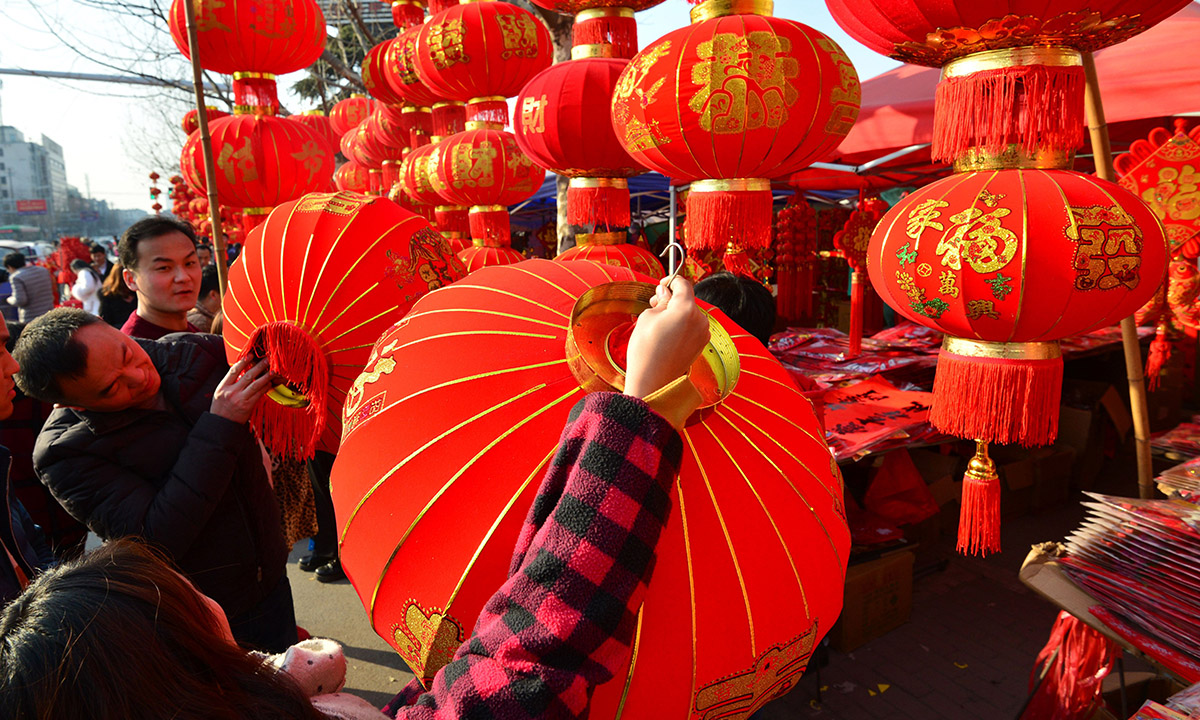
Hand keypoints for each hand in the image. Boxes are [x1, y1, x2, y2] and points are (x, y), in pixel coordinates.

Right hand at [211, 358, 272, 423]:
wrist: (221, 424)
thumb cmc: (221, 408)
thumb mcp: (219, 393)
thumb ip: (229, 383)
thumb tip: (241, 371)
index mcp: (223, 387)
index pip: (233, 371)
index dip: (243, 362)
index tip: (251, 355)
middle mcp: (231, 392)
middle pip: (247, 375)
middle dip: (259, 366)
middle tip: (267, 359)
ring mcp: (240, 399)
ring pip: (256, 384)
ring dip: (266, 376)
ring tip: (273, 371)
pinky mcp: (247, 406)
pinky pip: (259, 394)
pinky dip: (265, 388)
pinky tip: (270, 383)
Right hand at [624, 276, 709, 398]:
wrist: (652, 381)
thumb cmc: (646, 350)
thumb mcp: (647, 317)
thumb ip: (661, 300)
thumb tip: (666, 292)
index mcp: (686, 309)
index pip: (683, 284)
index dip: (671, 281)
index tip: (662, 283)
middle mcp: (700, 319)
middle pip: (687, 299)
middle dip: (672, 299)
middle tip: (654, 305)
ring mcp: (703, 333)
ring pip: (690, 313)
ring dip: (677, 313)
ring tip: (658, 324)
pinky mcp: (701, 344)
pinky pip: (692, 326)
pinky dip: (682, 325)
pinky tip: (667, 335)